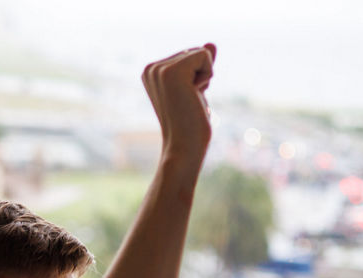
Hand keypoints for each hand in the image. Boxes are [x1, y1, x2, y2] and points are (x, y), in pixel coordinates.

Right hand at [142, 44, 214, 162]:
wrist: (183, 148)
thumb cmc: (190, 124)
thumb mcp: (196, 89)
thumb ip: (200, 66)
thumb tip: (211, 44)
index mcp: (151, 71)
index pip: (189, 55)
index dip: (197, 77)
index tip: (186, 98)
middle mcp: (151, 67)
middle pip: (195, 51)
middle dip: (201, 75)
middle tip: (189, 101)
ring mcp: (159, 69)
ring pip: (201, 52)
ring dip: (204, 77)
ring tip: (190, 100)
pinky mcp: (172, 72)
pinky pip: (205, 56)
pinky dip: (207, 76)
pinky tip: (194, 96)